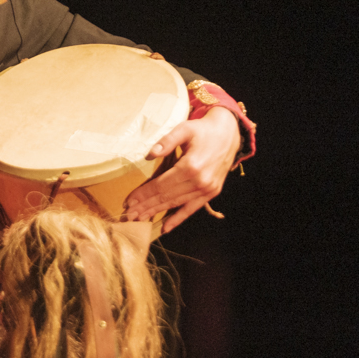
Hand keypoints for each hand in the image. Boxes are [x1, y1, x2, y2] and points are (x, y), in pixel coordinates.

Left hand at [122, 107, 242, 232]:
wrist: (229, 134)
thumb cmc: (203, 131)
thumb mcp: (184, 129)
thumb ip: (167, 141)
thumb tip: (150, 154)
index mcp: (190, 166)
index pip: (161, 185)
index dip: (144, 194)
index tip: (129, 201)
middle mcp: (199, 181)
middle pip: (166, 197)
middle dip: (146, 206)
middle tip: (129, 215)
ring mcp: (207, 189)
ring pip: (176, 204)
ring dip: (157, 212)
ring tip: (140, 219)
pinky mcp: (211, 192)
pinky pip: (192, 209)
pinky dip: (178, 219)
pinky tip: (165, 228)